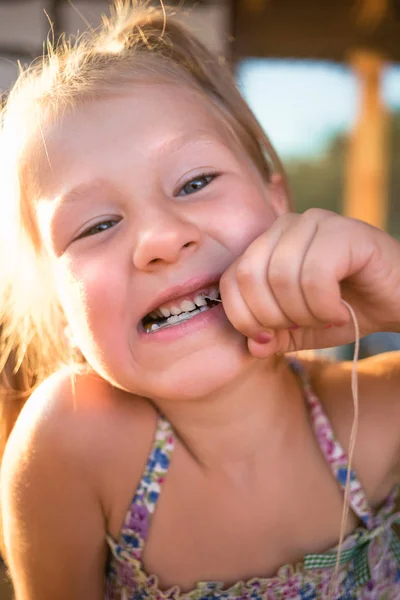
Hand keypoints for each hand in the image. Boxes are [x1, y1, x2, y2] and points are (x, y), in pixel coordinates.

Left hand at [219, 209, 399, 357]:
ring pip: (281, 276)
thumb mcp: (300, 331)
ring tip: (324, 319)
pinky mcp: (346, 231)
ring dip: (302, 313)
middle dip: (272, 316)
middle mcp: (287, 226)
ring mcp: (316, 223)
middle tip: (301, 326)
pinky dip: (324, 306)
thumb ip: (272, 337)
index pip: (230, 279)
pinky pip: (315, 275)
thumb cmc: (345, 311)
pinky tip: (339, 312)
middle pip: (250, 275)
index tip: (269, 338)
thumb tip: (252, 346)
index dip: (242, 317)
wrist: (399, 301)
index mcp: (267, 244)